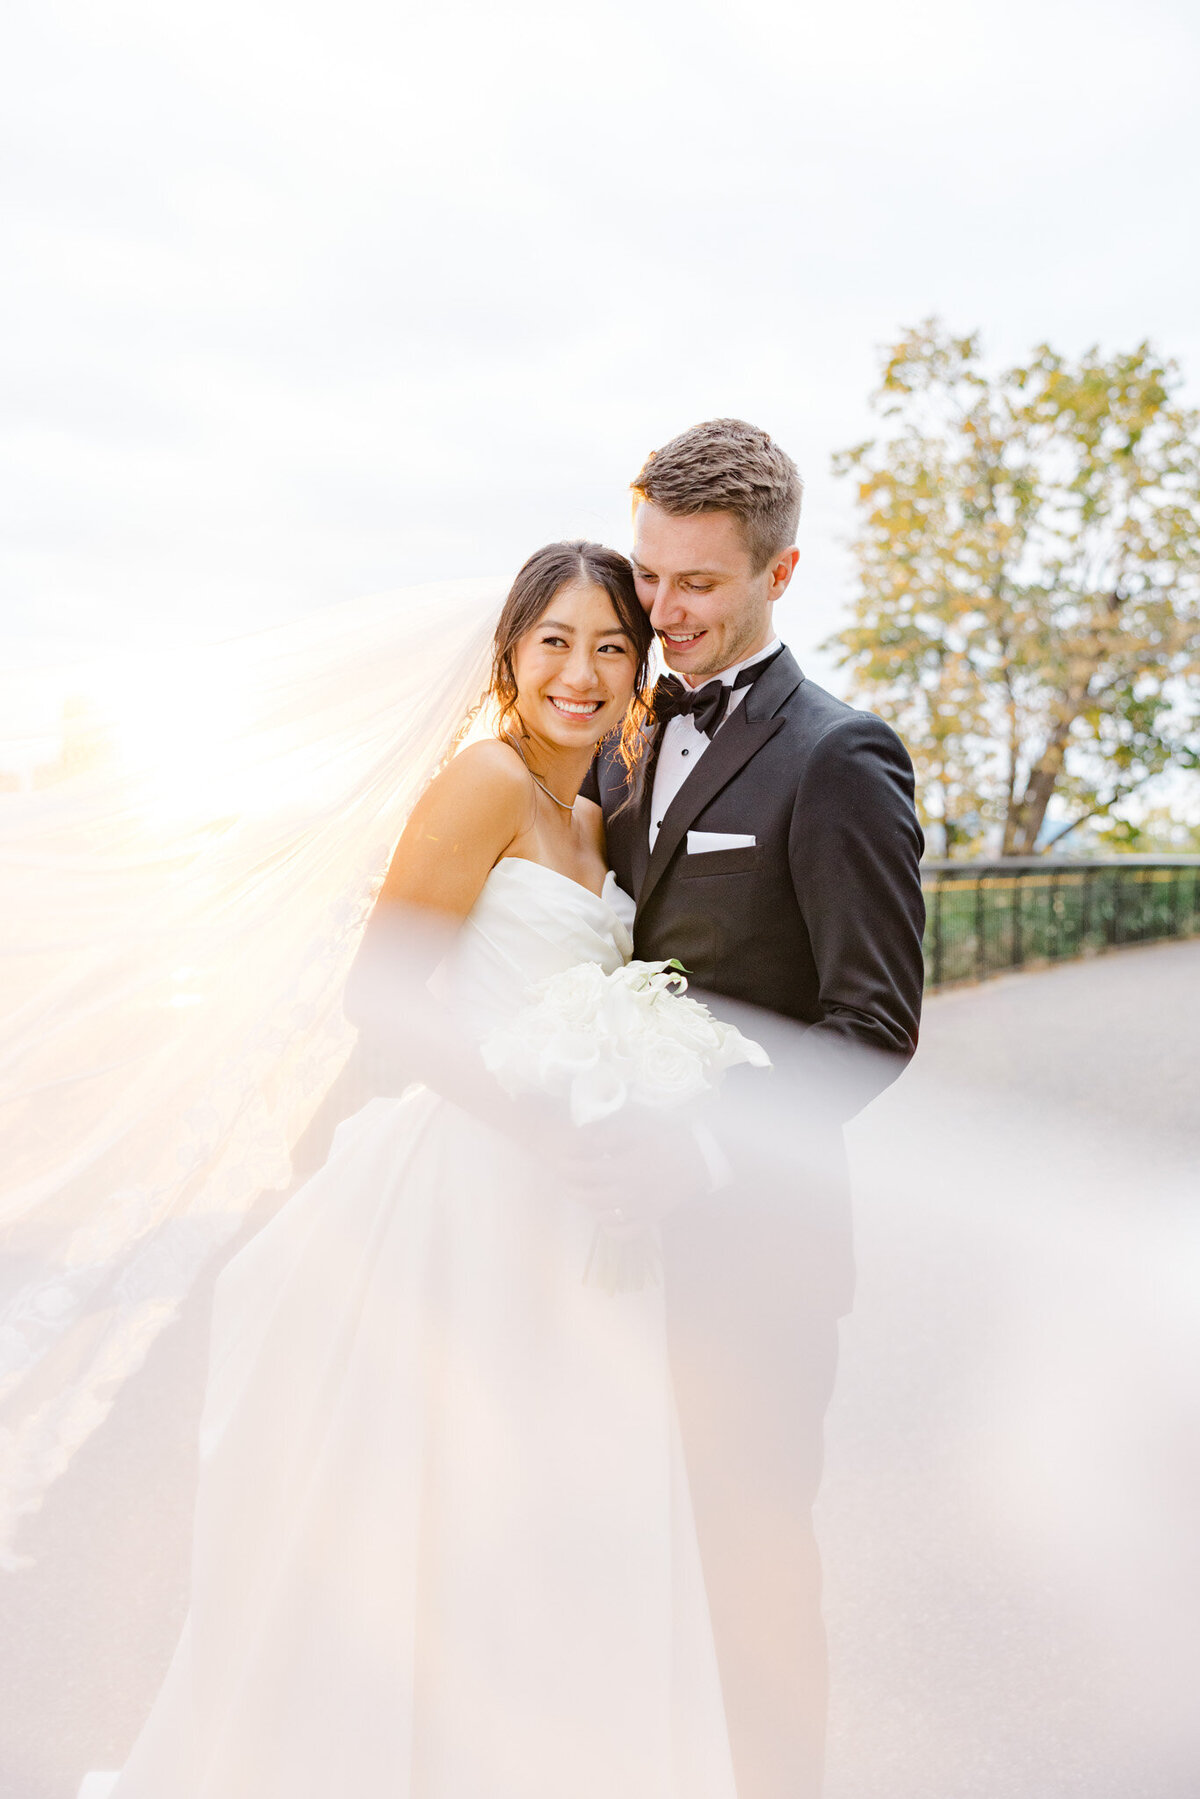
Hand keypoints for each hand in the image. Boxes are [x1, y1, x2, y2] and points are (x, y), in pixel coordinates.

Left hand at [558, 1108, 715, 1234]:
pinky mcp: (651, 1219)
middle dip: (572, 1187)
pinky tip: (606, 1213)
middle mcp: (631, 1194)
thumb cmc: (666, 1137)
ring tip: (585, 1191)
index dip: (567, 1167)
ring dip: (588, 1205)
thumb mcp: (636, 1127)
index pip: (585, 1173)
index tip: (561, 1162)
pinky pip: (624, 1232)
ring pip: (603, 1216)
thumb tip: (580, 1138)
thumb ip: (607, 1134)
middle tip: (567, 1177)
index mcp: (626, 1169)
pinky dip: (610, 1227)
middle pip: (590, 1197)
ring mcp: (642, 1210)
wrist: (699, 1156)